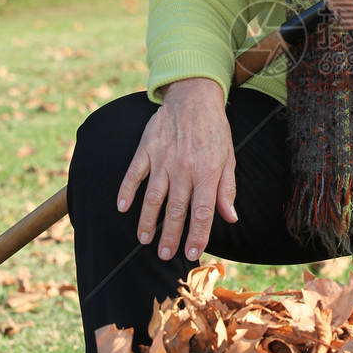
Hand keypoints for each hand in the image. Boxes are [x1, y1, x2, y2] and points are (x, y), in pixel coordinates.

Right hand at [117, 77, 236, 261]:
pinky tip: (122, 207)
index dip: (197, 235)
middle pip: (175, 210)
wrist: (194, 96)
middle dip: (170, 236)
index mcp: (207, 173)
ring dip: (147, 221)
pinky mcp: (147, 148)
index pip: (202, 212)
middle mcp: (184, 169)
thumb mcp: (228, 158)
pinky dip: (127, 191)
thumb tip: (231, 217)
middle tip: (165, 255)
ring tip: (144, 239)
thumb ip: (227, 189)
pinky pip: (134, 173)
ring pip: (153, 197)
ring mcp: (163, 159)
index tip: (192, 252)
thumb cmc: (214, 130)